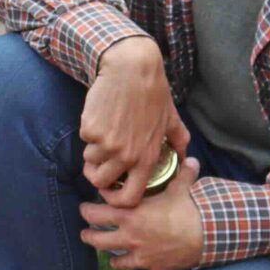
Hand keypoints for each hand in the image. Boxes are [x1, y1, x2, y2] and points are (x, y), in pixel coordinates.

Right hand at [78, 37, 189, 206]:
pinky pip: (84, 139)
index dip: (116, 200)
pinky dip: (89, 131)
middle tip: (99, 162)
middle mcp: (126, 156)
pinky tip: (101, 115)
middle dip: (96, 174)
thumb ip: (178, 140)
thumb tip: (184, 155)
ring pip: (90, 160)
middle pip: (100, 182)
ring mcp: (107, 144)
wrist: (131, 69)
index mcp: (146, 157)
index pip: (129, 198)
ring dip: (93, 150)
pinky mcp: (91, 130)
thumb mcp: (171, 118)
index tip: (111, 191)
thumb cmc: (153, 92)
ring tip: (104, 131)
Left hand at [80, 162, 205, 269]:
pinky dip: (146, 268)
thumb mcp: (181, 188)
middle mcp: (130, 238)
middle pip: (98, 240)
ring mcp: (142, 257)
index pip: (96, 214)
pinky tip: (147, 266)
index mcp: (130, 216)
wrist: (207, 236)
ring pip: (117, 261)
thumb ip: (181, 175)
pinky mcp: (156, 269)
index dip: (87, 211)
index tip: (84, 208)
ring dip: (112, 258)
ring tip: (110, 257)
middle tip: (85, 233)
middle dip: (89, 236)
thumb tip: (191, 160)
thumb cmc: (188, 210)